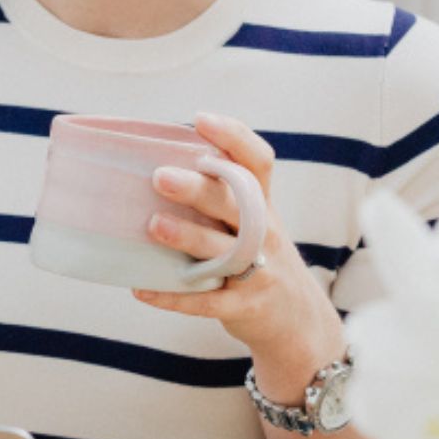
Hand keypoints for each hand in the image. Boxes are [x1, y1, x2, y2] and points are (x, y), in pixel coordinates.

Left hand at [133, 112, 345, 383]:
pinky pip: (207, 301)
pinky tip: (142, 288)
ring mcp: (258, 271)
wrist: (297, 319)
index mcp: (263, 205)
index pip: (258, 163)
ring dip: (188, 237)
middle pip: (235, 204)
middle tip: (160, 176)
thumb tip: (157, 160)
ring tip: (155, 225)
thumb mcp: (255, 222)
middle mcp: (265, 233)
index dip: (234, 138)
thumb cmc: (260, 257)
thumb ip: (221, 195)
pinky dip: (174, 297)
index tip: (200, 119)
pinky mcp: (244, 306)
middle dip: (199, 189)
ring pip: (224, 251)